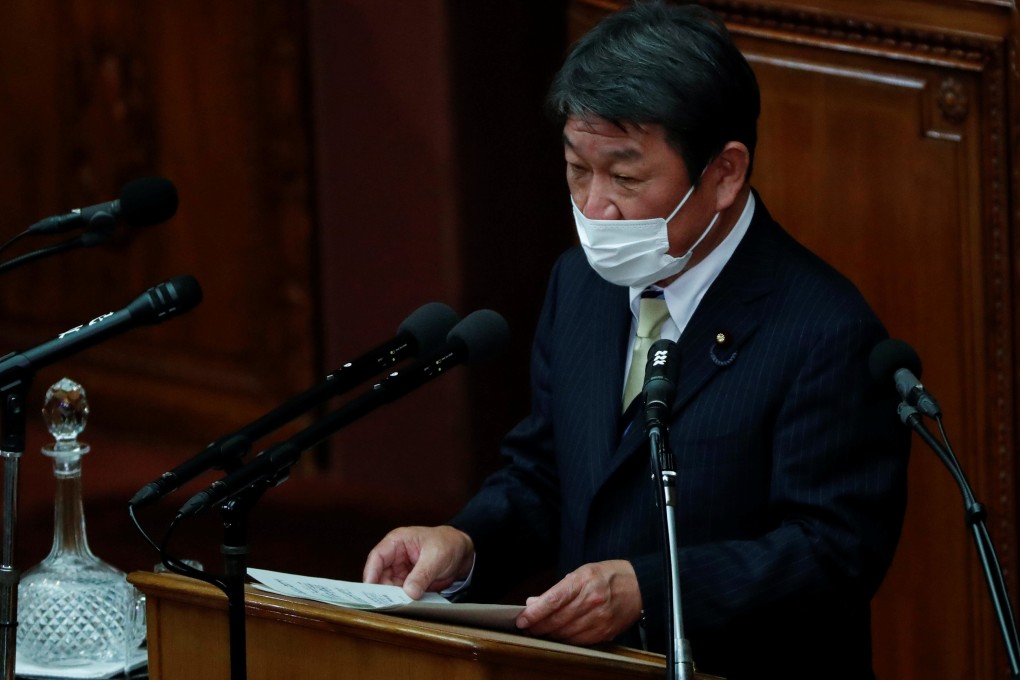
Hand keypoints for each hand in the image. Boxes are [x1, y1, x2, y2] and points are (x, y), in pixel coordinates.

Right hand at [363, 525, 473, 598]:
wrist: (463, 552)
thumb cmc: (448, 544)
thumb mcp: (436, 557)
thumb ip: (422, 574)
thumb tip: (408, 592)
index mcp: (397, 542)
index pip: (377, 557)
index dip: (371, 573)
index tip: (370, 590)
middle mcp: (395, 557)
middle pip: (380, 576)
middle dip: (382, 591)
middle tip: (387, 605)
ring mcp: (401, 571)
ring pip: (388, 588)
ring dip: (393, 598)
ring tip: (398, 608)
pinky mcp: (408, 583)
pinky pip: (400, 594)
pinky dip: (402, 601)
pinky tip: (405, 608)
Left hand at [515, 559, 642, 644]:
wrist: (640, 586)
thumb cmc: (609, 576)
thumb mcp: (582, 572)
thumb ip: (558, 589)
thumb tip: (534, 602)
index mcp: (583, 581)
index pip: (553, 600)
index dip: (534, 613)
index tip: (522, 619)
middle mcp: (591, 601)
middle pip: (557, 619)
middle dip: (538, 626)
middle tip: (526, 628)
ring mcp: (599, 618)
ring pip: (566, 633)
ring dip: (549, 635)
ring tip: (539, 632)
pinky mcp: (605, 632)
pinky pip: (579, 641)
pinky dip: (566, 640)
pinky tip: (558, 636)